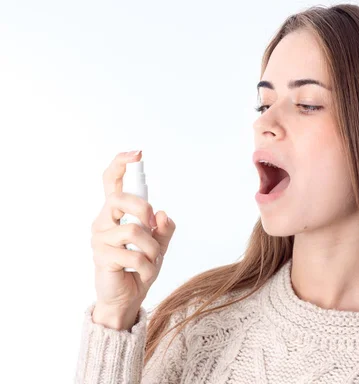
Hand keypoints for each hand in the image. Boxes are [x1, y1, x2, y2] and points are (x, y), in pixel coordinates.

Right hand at [89, 150, 175, 328]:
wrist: (127, 298)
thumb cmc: (140, 267)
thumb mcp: (159, 245)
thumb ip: (164, 228)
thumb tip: (162, 214)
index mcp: (115, 213)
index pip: (110, 181)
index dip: (120, 164)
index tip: (137, 154)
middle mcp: (103, 221)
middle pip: (121, 199)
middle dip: (144, 210)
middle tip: (153, 227)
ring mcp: (100, 239)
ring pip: (134, 230)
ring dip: (152, 247)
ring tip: (152, 260)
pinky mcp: (102, 257)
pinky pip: (134, 254)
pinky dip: (147, 265)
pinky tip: (143, 273)